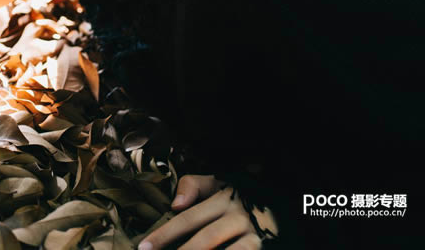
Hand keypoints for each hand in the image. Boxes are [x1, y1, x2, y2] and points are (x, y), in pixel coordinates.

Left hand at [138, 174, 278, 249]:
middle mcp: (238, 217)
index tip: (143, 247)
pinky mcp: (262, 249)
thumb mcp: (219, 182)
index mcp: (224, 199)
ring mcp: (253, 236)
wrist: (280, 206)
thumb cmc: (241, 196)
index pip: (187, 219)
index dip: (164, 234)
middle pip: (204, 241)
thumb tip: (175, 204)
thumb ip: (194, 185)